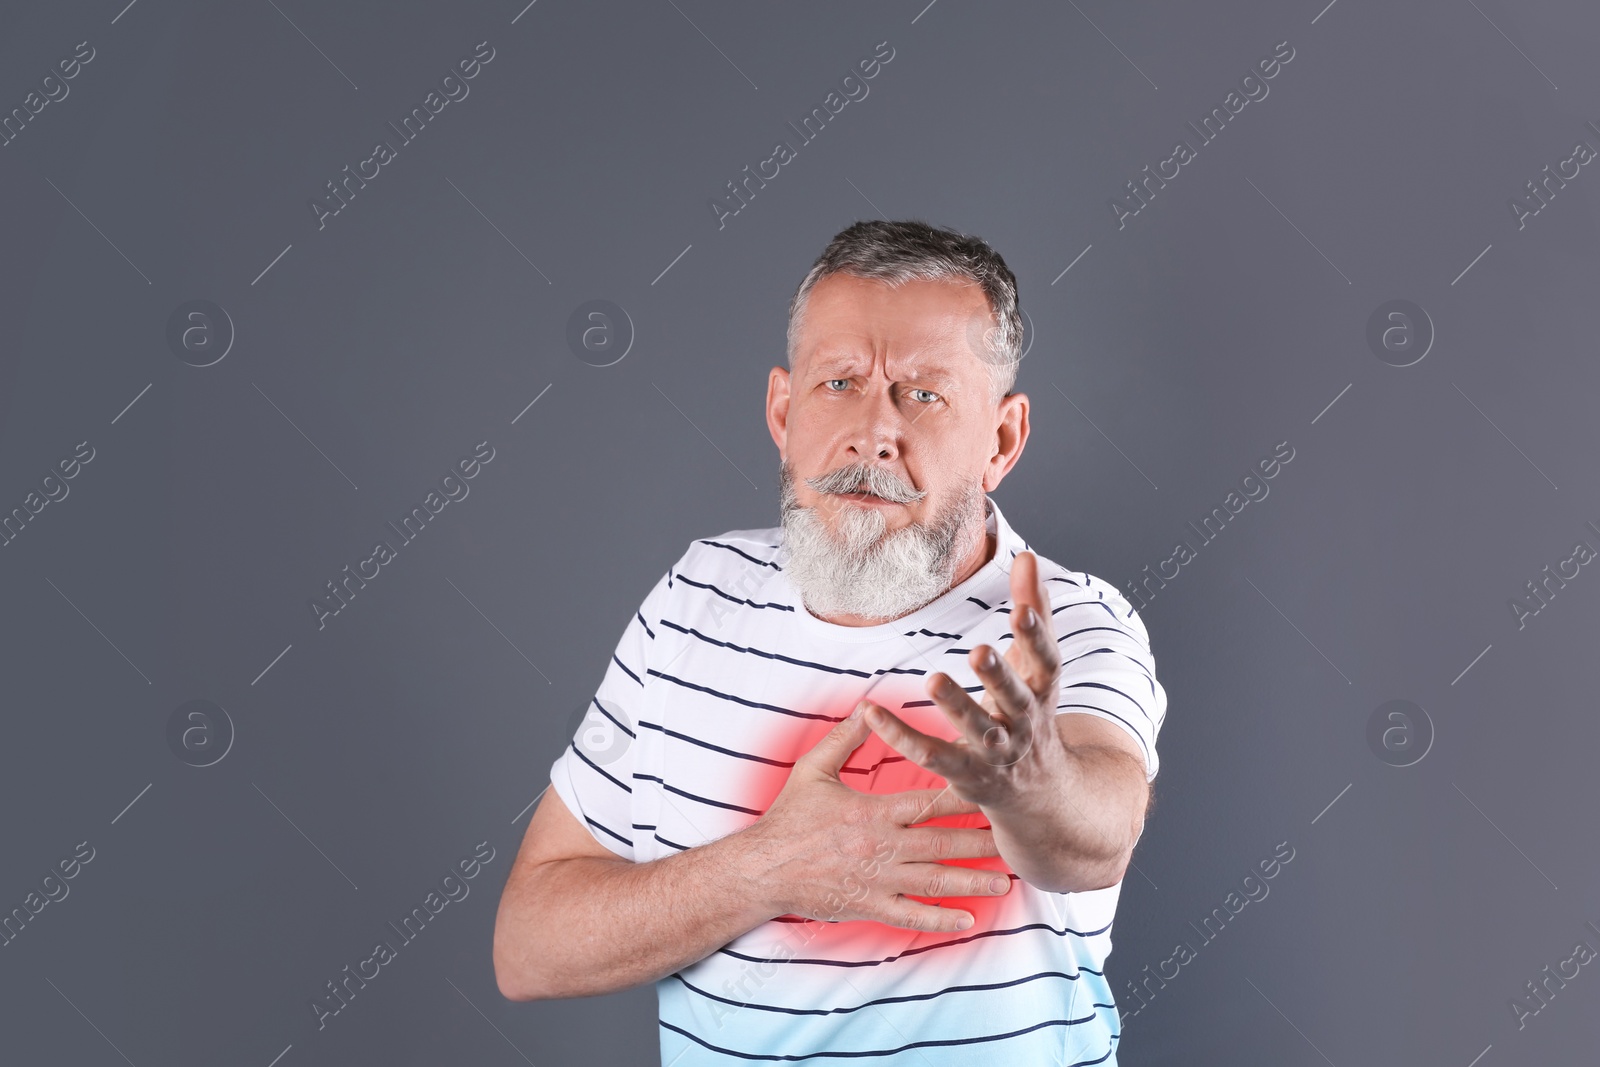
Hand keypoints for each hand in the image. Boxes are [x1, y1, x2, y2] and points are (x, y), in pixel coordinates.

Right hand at [738, 707, 1012, 932]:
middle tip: (1015, 839)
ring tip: (1006, 881)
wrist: (762, 868)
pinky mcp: (869, 906)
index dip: (965, 794)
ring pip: (935, 881)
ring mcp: (878, 880)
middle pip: (943, 843)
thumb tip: (867, 706)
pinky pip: (911, 916)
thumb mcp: (813, 769)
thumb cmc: (788, 818)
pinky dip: (939, 919)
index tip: (995, 789)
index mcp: (874, 811)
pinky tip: (967, 920)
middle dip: (982, 841)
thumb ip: (844, 738)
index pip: (930, 800)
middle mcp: (882, 846)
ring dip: (972, 881)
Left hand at [862, 550, 1067, 809]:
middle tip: (978, 650)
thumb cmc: (1031, 711)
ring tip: (933, 678)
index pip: (1046, 662)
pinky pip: (931, 755)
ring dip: (957, 707)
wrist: (1041, 795)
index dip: (1036, 636)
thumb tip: (1026, 555)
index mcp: (1042, 692)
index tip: (1020, 608)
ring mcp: (996, 753)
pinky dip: (900, 736)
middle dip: (998, 676)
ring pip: (978, 731)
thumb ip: (1033, 610)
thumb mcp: (1037, 664)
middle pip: (1015, 700)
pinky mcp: (965, 775)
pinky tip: (871, 712)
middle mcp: (1024, 723)